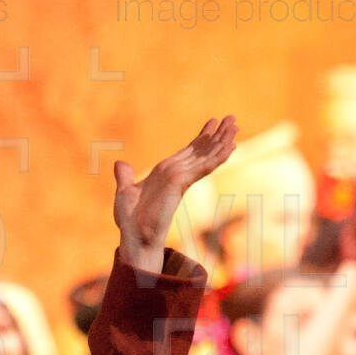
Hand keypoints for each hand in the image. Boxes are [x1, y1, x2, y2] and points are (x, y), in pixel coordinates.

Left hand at [114, 116, 238, 270]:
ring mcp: (181, 179)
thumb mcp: (125, 193)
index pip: (188, 151)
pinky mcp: (182, 184)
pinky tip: (231, 147)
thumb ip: (125, 177)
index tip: (212, 122)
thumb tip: (120, 164)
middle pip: (202, 150)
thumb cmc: (130, 220)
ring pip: (207, 156)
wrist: (135, 236)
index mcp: (165, 173)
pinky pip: (204, 168)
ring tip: (235, 124)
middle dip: (217, 135)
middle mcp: (177, 174)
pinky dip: (217, 157)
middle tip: (232, 118)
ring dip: (222, 141)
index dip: (201, 137)